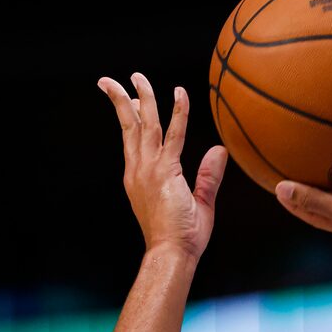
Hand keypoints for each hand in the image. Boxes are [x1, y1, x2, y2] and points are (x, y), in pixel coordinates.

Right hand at [99, 73, 226, 263]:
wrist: (171, 255)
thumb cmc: (183, 239)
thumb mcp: (199, 203)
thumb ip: (208, 176)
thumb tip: (219, 151)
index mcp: (139, 178)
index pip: (133, 141)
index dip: (132, 118)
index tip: (132, 101)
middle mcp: (139, 170)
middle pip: (128, 127)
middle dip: (121, 100)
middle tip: (113, 80)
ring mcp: (149, 170)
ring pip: (144, 124)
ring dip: (141, 97)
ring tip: (137, 76)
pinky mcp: (165, 172)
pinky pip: (173, 136)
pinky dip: (178, 113)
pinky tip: (179, 93)